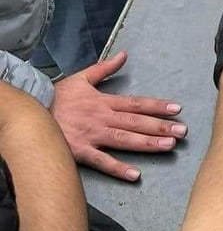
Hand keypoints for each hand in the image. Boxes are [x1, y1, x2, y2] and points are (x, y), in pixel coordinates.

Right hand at [51, 52, 185, 182]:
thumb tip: (124, 54)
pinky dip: (118, 169)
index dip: (157, 106)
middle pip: (136, 122)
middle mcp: (102, 118)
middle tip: (183, 132)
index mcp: (104, 102)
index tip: (177, 109)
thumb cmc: (58, 97)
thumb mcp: (82, 78)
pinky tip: (136, 175)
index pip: (136, 103)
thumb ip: (105, 68)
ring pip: (125, 140)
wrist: (32, 112)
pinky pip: (102, 162)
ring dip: (147, 144)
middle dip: (160, 126)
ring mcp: (92, 136)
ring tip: (168, 147)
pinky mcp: (80, 152)